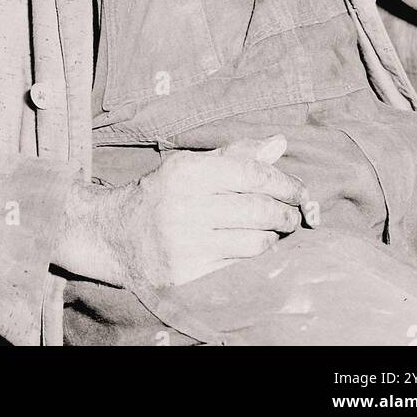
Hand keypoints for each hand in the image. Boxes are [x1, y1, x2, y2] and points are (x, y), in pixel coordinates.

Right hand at [55, 134, 306, 289]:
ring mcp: (184, 242)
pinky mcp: (187, 272)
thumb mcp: (191, 166)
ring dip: (274, 235)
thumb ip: (236, 155)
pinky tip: (257, 244)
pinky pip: (237, 263)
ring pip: (253, 240)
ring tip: (278, 229)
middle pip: (257, 209)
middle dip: (285, 213)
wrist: (116, 235)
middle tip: (295, 214)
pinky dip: (255, 252)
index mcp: (186, 172)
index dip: (283, 183)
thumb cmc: (162, 194)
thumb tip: (279, 144)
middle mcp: (184, 206)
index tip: (300, 191)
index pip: (250, 174)